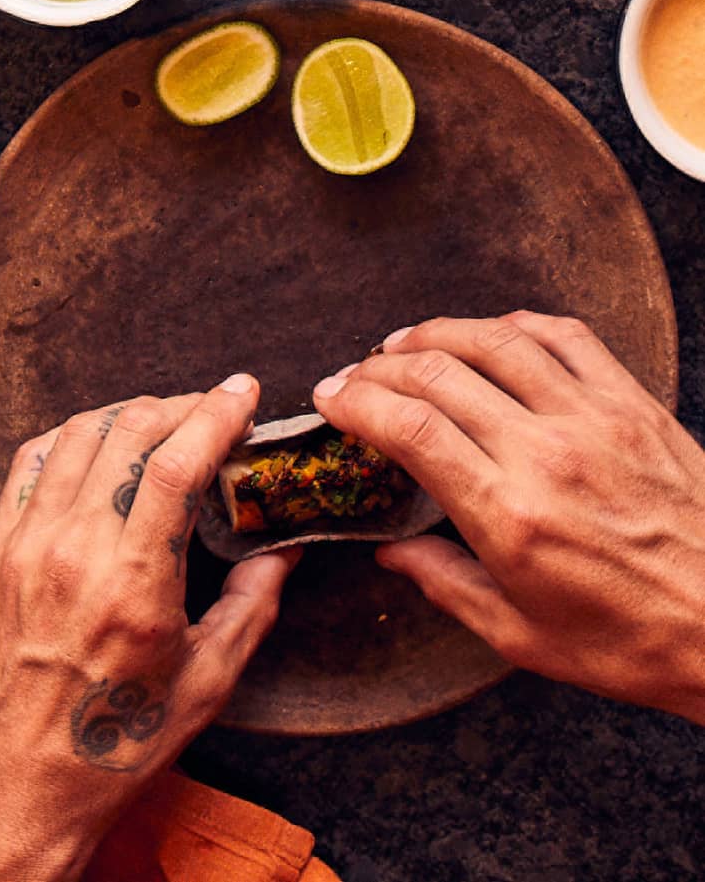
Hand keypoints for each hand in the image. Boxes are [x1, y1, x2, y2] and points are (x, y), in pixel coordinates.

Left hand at [0, 380, 295, 881]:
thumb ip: (249, 609)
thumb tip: (280, 555)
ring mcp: (26, 543)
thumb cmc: (111, 748)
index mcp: (131, 583)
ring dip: (127, 413)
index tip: (243, 392)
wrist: (13, 788)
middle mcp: (72, 549)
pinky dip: (71, 436)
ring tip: (163, 419)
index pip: (174, 461)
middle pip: (127, 431)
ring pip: (78, 435)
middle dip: (179, 404)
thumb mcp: (205, 688)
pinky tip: (97, 440)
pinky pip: (30, 461)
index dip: (214, 413)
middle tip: (212, 408)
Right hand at [313, 313, 704, 720]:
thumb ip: (446, 585)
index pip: (409, 428)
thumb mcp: (523, 637)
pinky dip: (515, 324)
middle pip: (437, 373)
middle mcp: (546, 454)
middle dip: (379, 366)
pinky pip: (565, 337)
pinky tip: (492, 333)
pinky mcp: (635, 404)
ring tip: (405, 343)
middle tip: (357, 375)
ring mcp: (594, 420)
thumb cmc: (636, 643)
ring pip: (494, 341)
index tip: (331, 399)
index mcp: (510, 516)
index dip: (356, 402)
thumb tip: (390, 555)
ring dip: (436, 332)